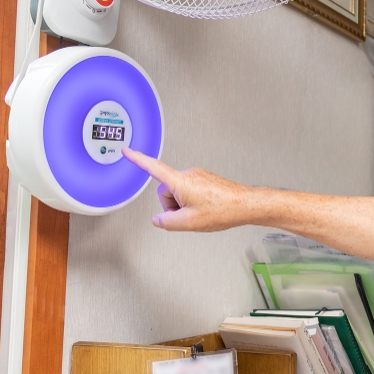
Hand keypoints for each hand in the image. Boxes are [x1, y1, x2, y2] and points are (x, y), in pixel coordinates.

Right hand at [123, 148, 254, 231]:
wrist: (246, 205)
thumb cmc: (223, 209)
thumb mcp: (189, 222)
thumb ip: (167, 222)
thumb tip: (158, 220)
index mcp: (181, 182)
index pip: (153, 168)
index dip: (138, 159)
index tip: (127, 151)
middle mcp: (189, 174)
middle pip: (166, 191)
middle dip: (172, 206)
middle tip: (188, 216)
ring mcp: (198, 176)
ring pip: (179, 192)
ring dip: (184, 205)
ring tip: (201, 213)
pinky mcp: (205, 179)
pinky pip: (190, 191)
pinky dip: (193, 202)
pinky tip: (206, 209)